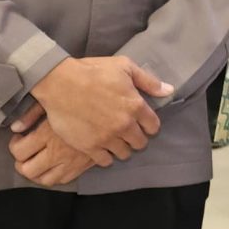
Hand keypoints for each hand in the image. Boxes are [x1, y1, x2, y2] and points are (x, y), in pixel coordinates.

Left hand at [7, 104, 99, 187]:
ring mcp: (71, 161)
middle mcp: (56, 152)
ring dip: (39, 174)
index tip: (20, 138)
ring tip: (40, 162)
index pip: (19, 151)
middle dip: (23, 165)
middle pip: (29, 171)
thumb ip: (31, 113)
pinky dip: (58, 175)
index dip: (14, 146)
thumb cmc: (79, 98)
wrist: (111, 107)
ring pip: (47, 180)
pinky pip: (66, 179)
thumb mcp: (52, 100)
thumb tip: (16, 127)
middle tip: (25, 155)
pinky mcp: (85, 164)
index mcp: (46, 134)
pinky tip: (59, 164)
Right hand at [29, 56, 168, 161]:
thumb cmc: (93, 71)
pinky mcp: (89, 146)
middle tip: (126, 131)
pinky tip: (101, 147)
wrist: (59, 82)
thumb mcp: (124, 67)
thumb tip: (169, 90)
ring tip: (113, 139)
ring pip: (124, 154)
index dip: (148, 125)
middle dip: (136, 137)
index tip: (141, 122)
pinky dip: (105, 156)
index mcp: (136, 106)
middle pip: (140, 143)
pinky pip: (105, 161)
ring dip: (121, 147)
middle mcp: (125, 125)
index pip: (153, 127)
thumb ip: (148, 81)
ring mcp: (107, 138)